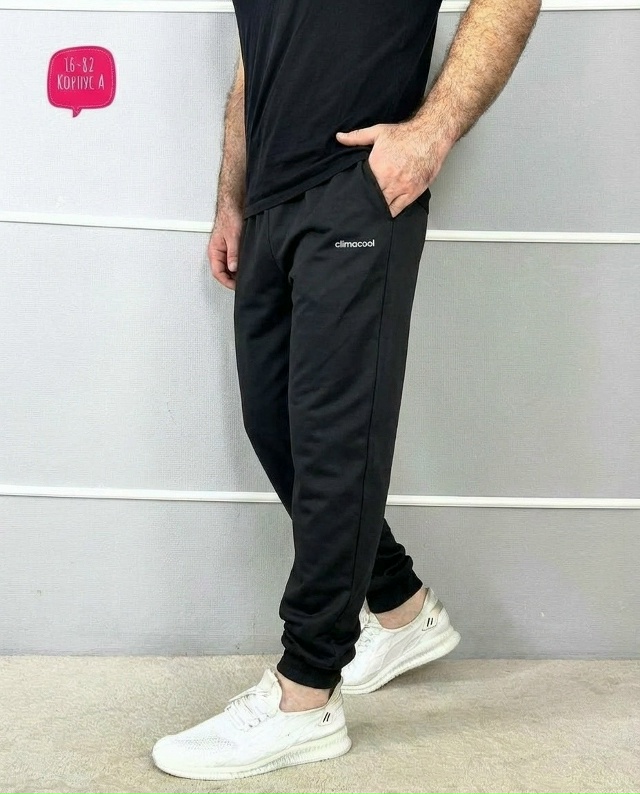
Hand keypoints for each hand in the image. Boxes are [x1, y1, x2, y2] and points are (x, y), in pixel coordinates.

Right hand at [208, 205, 243, 290]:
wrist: (233, 205)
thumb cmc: (230, 217)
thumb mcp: (233, 237)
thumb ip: (233, 254)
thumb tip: (233, 268)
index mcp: (214, 251)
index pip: (218, 273)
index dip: (227, 282)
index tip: (236, 286)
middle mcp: (218, 253)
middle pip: (222, 273)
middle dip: (232, 280)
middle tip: (243, 283)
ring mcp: (224, 251)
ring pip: (228, 268)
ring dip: (236, 273)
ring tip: (245, 276)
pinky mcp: (230, 249)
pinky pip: (233, 262)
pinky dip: (239, 266)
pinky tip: (245, 267)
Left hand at [336, 119, 452, 217]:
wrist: (430, 135)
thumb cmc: (406, 134)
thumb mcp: (378, 132)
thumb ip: (356, 137)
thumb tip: (339, 137)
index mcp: (377, 167)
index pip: (361, 187)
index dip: (355, 193)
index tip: (350, 197)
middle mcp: (388, 180)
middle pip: (371, 199)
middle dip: (365, 202)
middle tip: (358, 207)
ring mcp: (401, 188)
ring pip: (384, 207)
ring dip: (377, 209)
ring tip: (370, 212)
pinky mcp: (412, 193)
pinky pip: (398, 209)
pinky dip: (390, 213)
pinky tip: (385, 213)